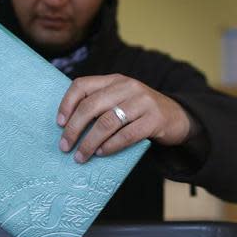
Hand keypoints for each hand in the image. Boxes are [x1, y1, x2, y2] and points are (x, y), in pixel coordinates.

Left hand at [57, 74, 192, 162]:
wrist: (178, 117)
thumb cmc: (138, 113)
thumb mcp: (119, 101)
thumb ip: (99, 106)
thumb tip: (66, 128)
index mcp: (113, 80)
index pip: (82, 85)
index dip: (66, 104)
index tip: (58, 124)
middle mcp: (127, 86)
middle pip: (91, 106)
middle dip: (73, 129)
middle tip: (64, 147)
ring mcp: (142, 101)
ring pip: (107, 122)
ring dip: (89, 142)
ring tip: (80, 156)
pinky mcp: (155, 119)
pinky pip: (126, 135)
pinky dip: (110, 146)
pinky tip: (100, 153)